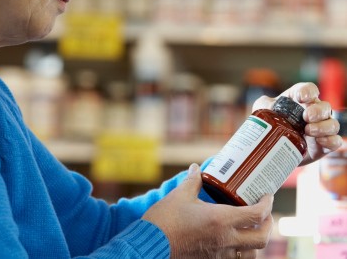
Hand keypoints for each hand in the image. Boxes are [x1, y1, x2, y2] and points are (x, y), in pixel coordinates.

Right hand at [142, 163, 272, 258]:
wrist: (151, 244)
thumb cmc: (165, 219)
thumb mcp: (180, 195)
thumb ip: (193, 181)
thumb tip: (197, 168)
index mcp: (221, 220)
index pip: (256, 215)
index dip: (267, 205)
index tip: (267, 196)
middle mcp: (226, 240)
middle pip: (261, 239)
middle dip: (268, 225)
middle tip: (265, 214)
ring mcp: (220, 255)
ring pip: (251, 254)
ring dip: (256, 242)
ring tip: (251, 229)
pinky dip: (241, 252)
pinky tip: (234, 243)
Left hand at [252, 82, 342, 165]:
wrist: (272, 147)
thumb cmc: (271, 123)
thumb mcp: (263, 110)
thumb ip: (264, 103)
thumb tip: (266, 103)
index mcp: (299, 100)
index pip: (309, 90)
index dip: (308, 91)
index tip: (301, 97)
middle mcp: (314, 112)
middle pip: (324, 107)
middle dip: (318, 110)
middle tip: (306, 117)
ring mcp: (320, 129)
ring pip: (333, 124)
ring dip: (323, 127)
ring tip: (308, 130)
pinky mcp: (323, 145)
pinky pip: (335, 141)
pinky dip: (330, 140)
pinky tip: (319, 141)